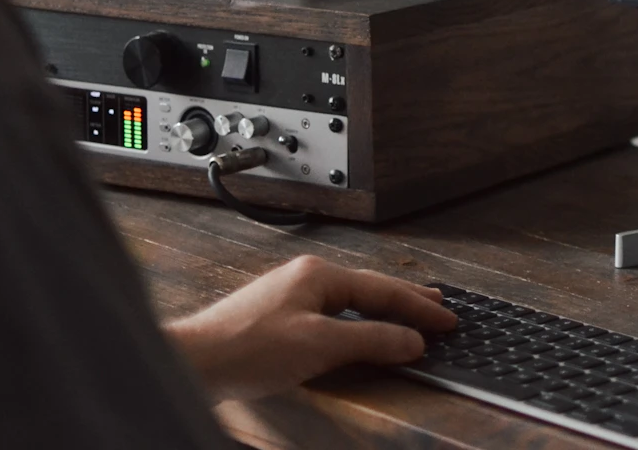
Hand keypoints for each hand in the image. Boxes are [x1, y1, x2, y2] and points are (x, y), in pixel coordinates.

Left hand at [165, 254, 458, 401]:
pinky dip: (354, 323)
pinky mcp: (275, 319)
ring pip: (348, 302)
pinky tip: (357, 331)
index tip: (447, 318)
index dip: (419, 307)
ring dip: (380, 312)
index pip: (384, 290)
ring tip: (405, 317)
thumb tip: (411, 340)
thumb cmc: (245, 350)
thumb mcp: (319, 346)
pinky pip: (330, 315)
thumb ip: (371, 341)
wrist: (191, 362)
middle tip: (436, 305)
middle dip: (405, 300)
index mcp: (320, 275)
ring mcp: (289, 296)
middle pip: (368, 289)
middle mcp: (306, 278)